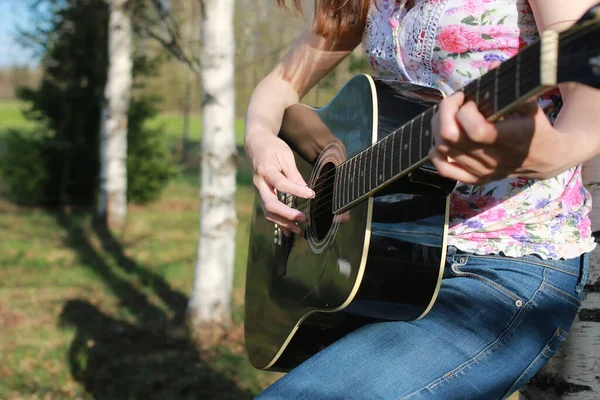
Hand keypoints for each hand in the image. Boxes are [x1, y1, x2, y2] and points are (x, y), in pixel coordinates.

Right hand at [246, 132, 313, 235]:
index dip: (296, 191)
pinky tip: (289, 231)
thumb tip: (305, 191)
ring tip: (300, 231)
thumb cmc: (273, 148)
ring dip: (284, 223)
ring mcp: (258, 191)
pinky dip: (279, 223)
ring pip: (268, 212)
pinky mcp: (261, 196)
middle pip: (270, 204)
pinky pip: (268, 212)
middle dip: (288, 215)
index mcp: (266, 170)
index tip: (311, 194)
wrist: (255, 144)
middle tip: (304, 219)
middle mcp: (259, 183)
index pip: (281, 183)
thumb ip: (293, 174)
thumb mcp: (285, 155)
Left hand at [429, 91, 568, 184]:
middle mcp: (493, 158)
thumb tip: (492, 67)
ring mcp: (481, 171)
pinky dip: (436, 153)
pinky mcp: (474, 179)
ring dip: (439, 127)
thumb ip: (511, 89)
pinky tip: (443, 140)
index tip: (469, 99)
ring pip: (443, 149)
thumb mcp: (531, 106)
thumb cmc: (535, 127)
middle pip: (450, 137)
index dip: (464, 111)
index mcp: (509, 139)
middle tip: (454, 102)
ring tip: (450, 116)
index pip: (474, 130)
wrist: (545, 159)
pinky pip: (444, 169)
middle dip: (445, 112)